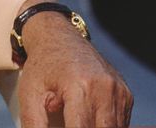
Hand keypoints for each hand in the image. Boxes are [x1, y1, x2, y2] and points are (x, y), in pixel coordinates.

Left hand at [19, 11, 132, 126]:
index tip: (62, 126)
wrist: (57, 37)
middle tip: (67, 120)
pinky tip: (87, 114)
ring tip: (73, 115)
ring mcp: (118, 90)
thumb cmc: (42, 67)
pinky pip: (119, 124)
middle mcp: (104, 87)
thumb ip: (35, 124)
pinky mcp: (126, 94)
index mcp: (79, 86)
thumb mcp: (29, 93)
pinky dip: (103, 126)